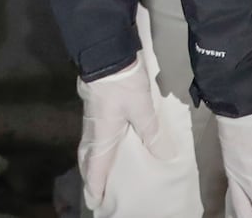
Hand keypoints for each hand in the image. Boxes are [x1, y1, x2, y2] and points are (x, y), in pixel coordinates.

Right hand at [76, 51, 178, 208]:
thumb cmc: (122, 83)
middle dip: (90, 173)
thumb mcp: (142, 108)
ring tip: (100, 166)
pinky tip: (108, 137)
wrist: (105, 49)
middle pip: (87, 156)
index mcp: (102, 134)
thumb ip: (152, 133)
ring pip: (89, 142)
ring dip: (92, 157)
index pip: (96, 167)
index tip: (94, 201)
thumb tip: (164, 156)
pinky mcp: (94, 101)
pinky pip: (94, 130)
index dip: (95, 185)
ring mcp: (91, 113)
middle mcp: (93, 128)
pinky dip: (97, 141)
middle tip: (94, 187)